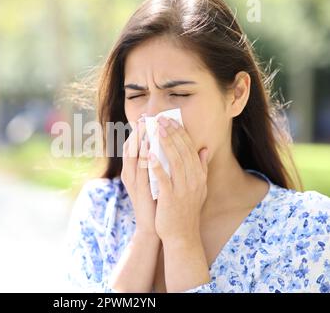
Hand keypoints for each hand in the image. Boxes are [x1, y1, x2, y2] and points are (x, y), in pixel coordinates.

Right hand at [121, 116, 156, 235]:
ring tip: (145, 126)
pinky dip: (142, 157)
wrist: (153, 227)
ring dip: (138, 141)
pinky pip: (139, 170)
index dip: (138, 132)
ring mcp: (133, 182)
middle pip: (130, 148)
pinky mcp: (139, 190)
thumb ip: (157, 164)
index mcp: (133, 171)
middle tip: (144, 117)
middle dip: (137, 132)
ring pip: (132, 157)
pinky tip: (148, 147)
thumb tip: (162, 147)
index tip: (146, 118)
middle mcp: (129, 174)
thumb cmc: (156, 202)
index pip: (133, 146)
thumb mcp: (155, 180)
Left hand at [149, 116, 208, 243]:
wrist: (182, 235)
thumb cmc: (187, 210)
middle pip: (183, 151)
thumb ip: (201, 168)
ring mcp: (183, 189)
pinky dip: (157, 166)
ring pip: (175, 161)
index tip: (171, 120)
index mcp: (198, 176)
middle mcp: (193, 180)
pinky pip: (164, 179)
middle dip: (171, 133)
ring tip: (155, 129)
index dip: (180, 133)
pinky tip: (149, 154)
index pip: (190, 149)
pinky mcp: (171, 198)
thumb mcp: (199, 188)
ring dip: (165, 143)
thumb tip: (204, 150)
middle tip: (161, 119)